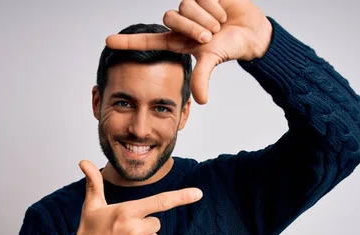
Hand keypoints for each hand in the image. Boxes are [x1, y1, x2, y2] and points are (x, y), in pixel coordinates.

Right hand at [75, 160, 202, 234]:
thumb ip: (94, 183)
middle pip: (156, 223)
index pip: (160, 202)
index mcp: (126, 212)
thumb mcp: (91, 207)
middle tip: (122, 230)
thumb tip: (84, 162)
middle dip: (143, 225)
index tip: (199, 193)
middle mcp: (134, 230)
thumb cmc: (89, 233)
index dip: (181, 197)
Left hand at [105, 0, 271, 104]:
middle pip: (171, 18)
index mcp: (177, 41)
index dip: (128, 41)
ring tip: (218, 25)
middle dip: (192, 28)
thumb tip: (200, 100)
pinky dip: (214, 5)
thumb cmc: (231, 47)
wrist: (251, 31)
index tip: (108, 41)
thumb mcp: (213, 61)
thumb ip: (202, 77)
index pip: (147, 41)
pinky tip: (222, 11)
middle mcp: (180, 24)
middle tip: (209, 36)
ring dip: (205, 17)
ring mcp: (189, 8)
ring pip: (185, 6)